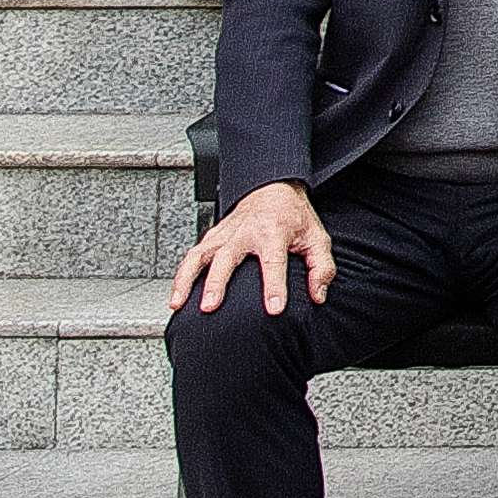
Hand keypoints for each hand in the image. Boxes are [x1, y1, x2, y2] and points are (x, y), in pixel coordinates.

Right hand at [170, 180, 332, 317]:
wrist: (273, 188)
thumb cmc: (294, 217)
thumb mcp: (317, 238)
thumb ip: (321, 267)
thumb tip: (317, 295)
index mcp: (274, 231)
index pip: (274, 261)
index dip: (274, 286)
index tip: (274, 309)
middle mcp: (245, 232)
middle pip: (227, 258)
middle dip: (217, 283)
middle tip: (210, 307)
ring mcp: (224, 234)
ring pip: (199, 256)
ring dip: (186, 280)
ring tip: (178, 304)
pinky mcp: (211, 237)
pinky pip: (192, 257)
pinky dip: (180, 277)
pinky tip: (176, 297)